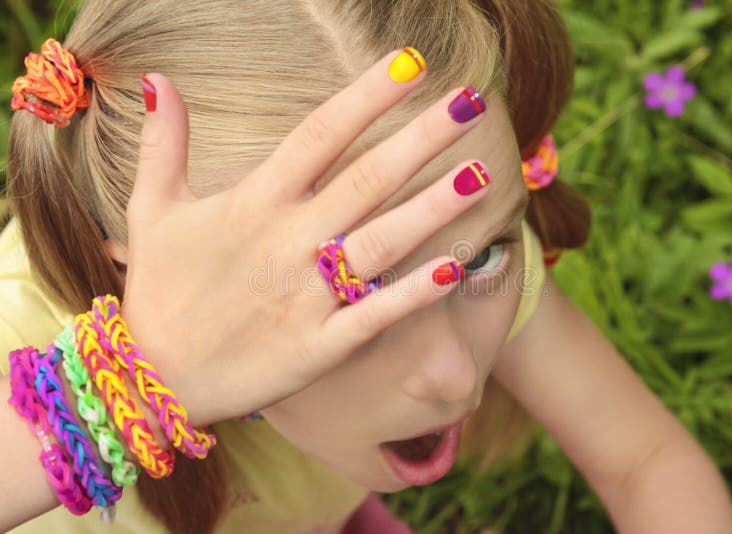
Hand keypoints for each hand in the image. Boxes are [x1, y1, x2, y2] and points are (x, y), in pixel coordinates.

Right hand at [121, 49, 490, 425]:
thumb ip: (163, 144)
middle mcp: (286, 243)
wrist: (154, 379)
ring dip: (433, 208)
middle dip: (421, 139)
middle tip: (471, 103)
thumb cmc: (159, 290)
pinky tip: (457, 267)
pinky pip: (376, 316)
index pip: (319, 135)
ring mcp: (306, 296)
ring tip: (481, 174)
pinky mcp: (318, 347)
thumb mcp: (151, 210)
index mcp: (253, 203)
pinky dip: (414, 293)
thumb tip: (157, 79)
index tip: (411, 63)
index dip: (366, 97)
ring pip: (381, 243)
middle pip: (366, 180)